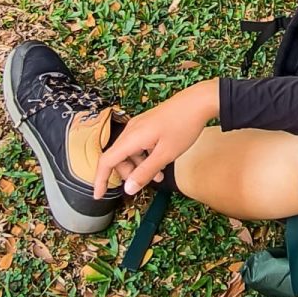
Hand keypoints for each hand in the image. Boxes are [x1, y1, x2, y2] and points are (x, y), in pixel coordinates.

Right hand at [95, 80, 218, 197]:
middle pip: (118, 158)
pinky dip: (145, 156)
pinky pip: (139, 144)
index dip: (100, 180)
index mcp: (131, 137)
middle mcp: (131, 130)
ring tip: (159, 176)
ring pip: (129, 152)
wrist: (199, 101)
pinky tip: (161, 161)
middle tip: (146, 182)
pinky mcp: (147, 124)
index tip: (98, 196)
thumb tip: (128, 189)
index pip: (106, 161)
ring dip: (140, 166)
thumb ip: (145, 172)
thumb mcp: (165, 154)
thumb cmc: (184, 126)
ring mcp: (139, 126)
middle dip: (128, 174)